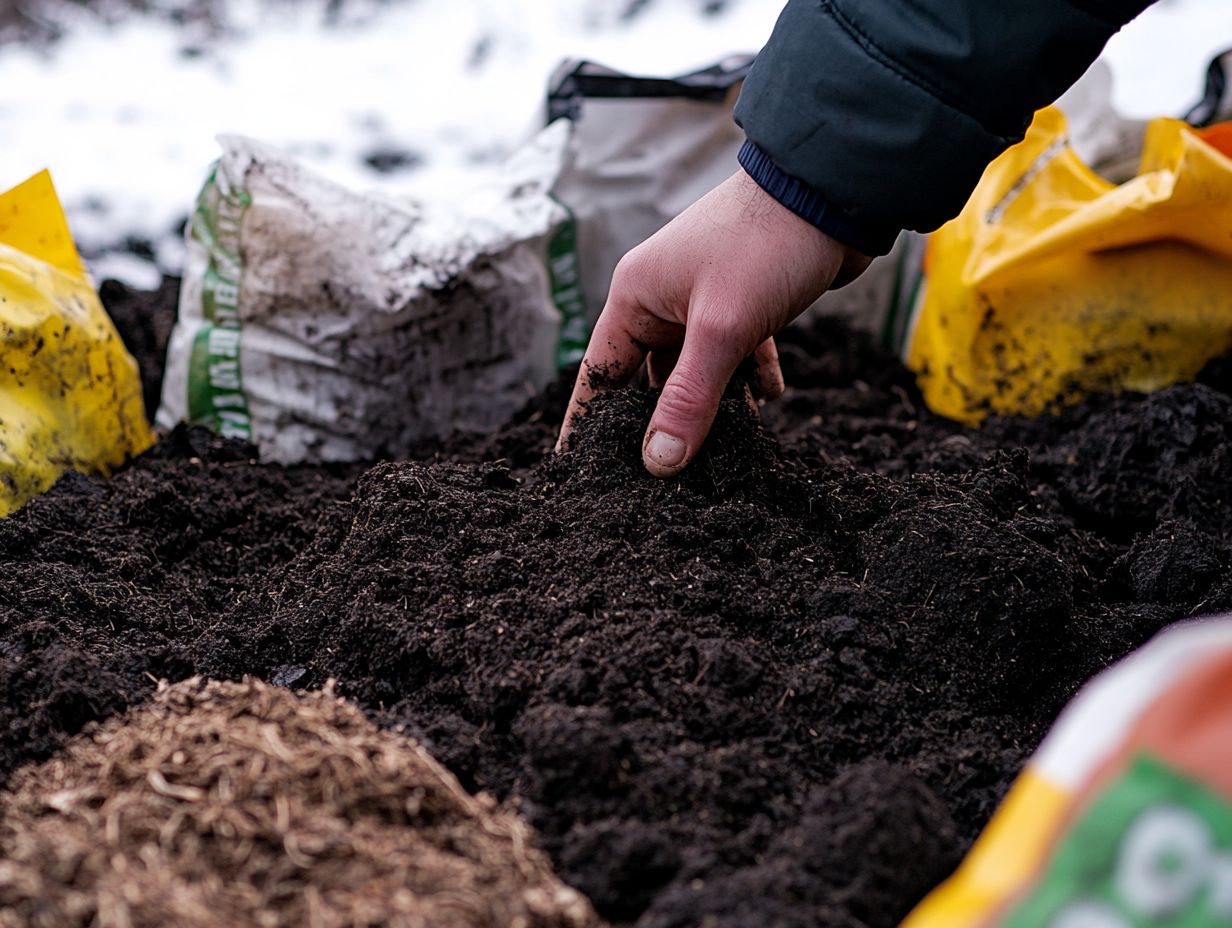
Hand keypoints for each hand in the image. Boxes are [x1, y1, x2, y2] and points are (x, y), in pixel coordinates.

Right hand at [556, 168, 870, 475]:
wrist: (833, 191)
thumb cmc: (765, 244)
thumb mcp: (722, 329)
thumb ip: (689, 398)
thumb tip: (659, 461)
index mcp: (637, 297)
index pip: (599, 373)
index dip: (588, 422)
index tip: (579, 468)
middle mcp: (662, 299)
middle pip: (649, 379)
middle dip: (665, 420)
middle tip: (670, 471)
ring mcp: (704, 301)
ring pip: (697, 371)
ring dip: (715, 403)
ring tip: (730, 444)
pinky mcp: (743, 303)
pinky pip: (734, 355)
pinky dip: (749, 378)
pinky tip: (769, 394)